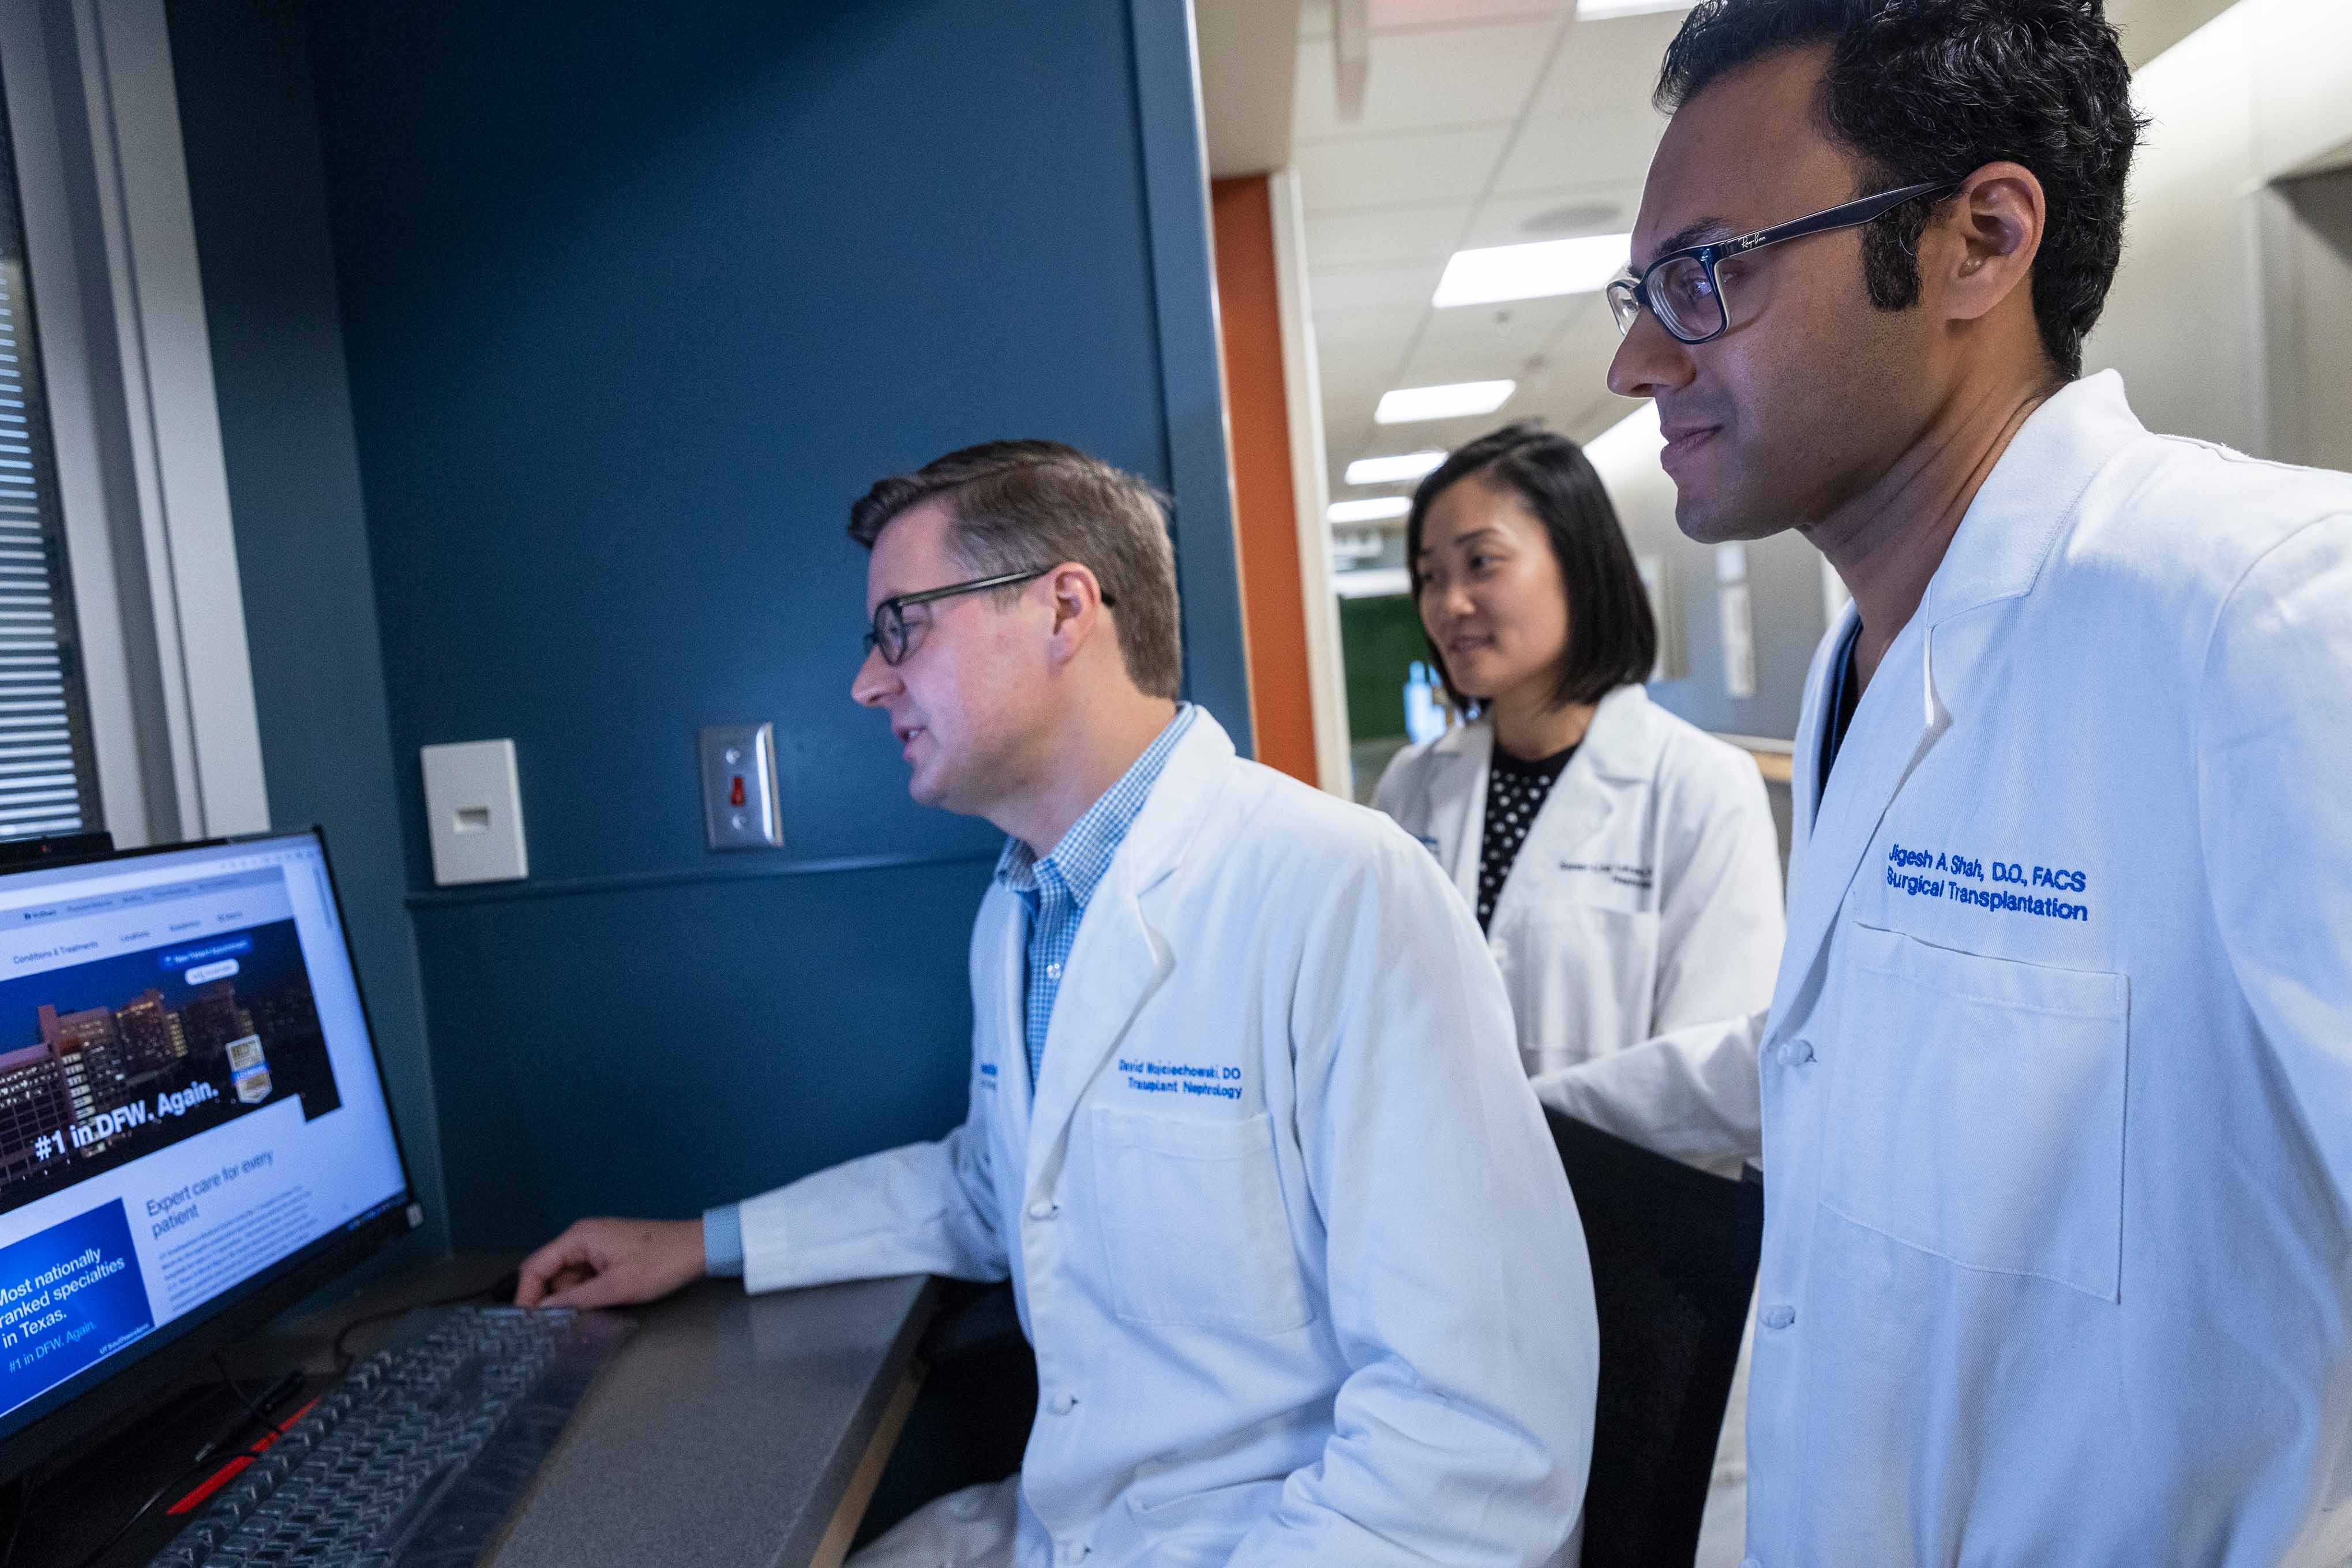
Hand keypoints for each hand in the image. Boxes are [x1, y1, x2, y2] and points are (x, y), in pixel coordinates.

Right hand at [514, 1216, 705, 1308]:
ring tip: (573, 1322)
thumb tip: (541, 1311)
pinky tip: (591, 1309)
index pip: (536, 1266)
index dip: (526, 1295)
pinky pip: (585, 1275)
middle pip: (549, 1271)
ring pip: (567, 1276)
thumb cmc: (660, 1264)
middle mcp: (582, 1237)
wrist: (699, 1248)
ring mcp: (596, 1245)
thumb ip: (576, 1299)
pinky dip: (584, 1292)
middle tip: (548, 1329)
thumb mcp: (616, 1287)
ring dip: (568, 1298)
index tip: (524, 1323)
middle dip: (548, 1298)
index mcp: (579, 1238)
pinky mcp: (609, 1254)